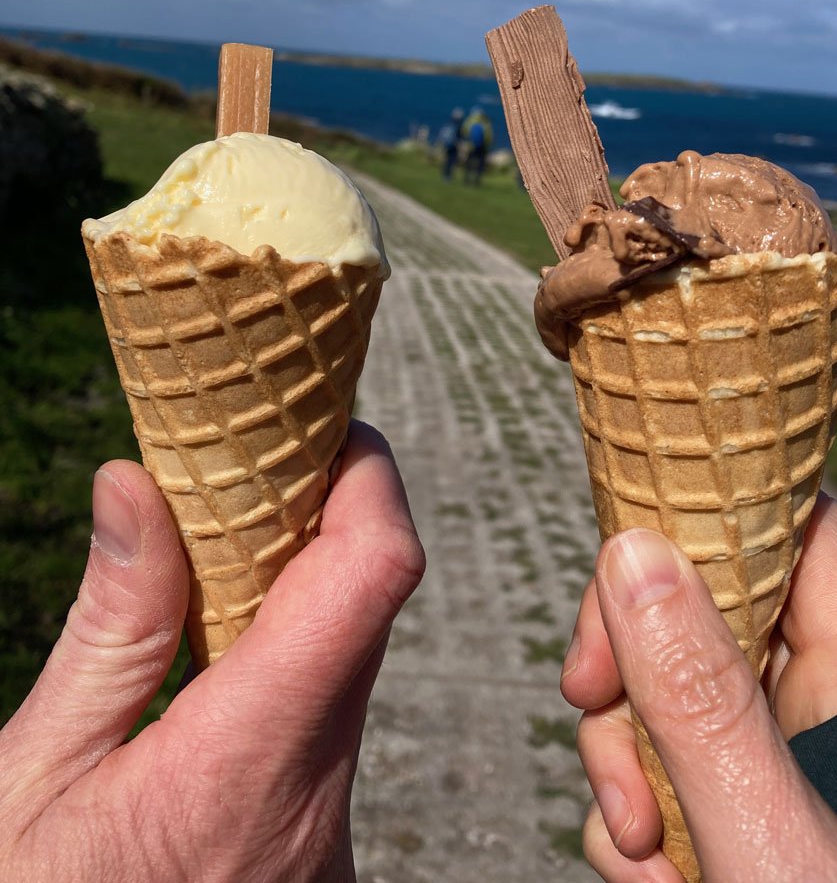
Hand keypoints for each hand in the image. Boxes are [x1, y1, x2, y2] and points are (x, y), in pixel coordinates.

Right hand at [0, 421, 424, 882]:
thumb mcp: (28, 786)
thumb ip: (107, 631)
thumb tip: (139, 484)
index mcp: (239, 767)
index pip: (371, 576)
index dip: (366, 478)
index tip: (318, 426)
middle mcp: (314, 796)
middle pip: (372, 604)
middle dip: (330, 511)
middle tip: (252, 460)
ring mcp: (327, 830)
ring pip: (356, 656)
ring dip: (305, 579)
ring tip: (216, 543)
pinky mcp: (316, 842)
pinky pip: (333, 712)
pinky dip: (293, 648)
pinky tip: (217, 642)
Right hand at [561, 495, 836, 881]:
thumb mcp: (764, 828)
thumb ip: (698, 697)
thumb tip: (632, 554)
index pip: (798, 535)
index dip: (718, 512)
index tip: (629, 540)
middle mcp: (809, 708)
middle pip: (697, 611)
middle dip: (629, 663)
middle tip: (590, 695)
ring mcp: (760, 761)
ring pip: (657, 694)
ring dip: (619, 762)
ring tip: (639, 845)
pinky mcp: (718, 809)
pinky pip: (647, 770)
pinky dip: (625, 817)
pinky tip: (648, 874)